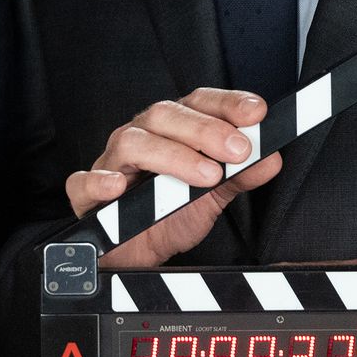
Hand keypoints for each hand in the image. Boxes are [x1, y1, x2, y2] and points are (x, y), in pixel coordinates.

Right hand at [65, 87, 282, 267]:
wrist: (133, 254)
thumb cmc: (166, 215)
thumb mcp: (211, 196)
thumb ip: (239, 176)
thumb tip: (272, 158)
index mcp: (171, 130)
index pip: (197, 102)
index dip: (226, 103)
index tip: (257, 112)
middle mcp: (140, 136)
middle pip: (165, 115)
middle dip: (205, 130)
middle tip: (238, 149)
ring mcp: (111, 162)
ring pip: (132, 142)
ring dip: (171, 155)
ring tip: (206, 175)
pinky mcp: (86, 195)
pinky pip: (84, 182)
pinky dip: (99, 181)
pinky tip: (118, 187)